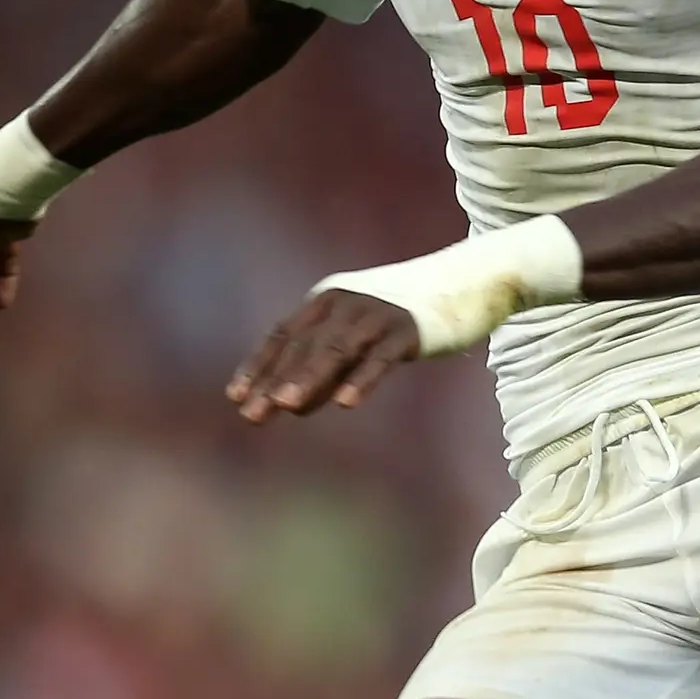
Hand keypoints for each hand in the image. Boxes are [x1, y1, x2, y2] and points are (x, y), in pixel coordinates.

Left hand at [228, 288, 420, 421]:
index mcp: (326, 301)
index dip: (258, 366)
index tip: (236, 397)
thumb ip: (324, 368)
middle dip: (275, 381)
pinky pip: (380, 358)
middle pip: (303, 346)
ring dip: (308, 378)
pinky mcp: (408, 330)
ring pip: (336, 350)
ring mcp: (376, 315)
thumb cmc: (399, 317)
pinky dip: (361, 378)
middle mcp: (345, 304)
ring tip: (286, 407)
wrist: (463, 283)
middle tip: (252, 415)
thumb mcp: (356, 336)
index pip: (282, 335)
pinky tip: (345, 402)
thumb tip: (289, 406)